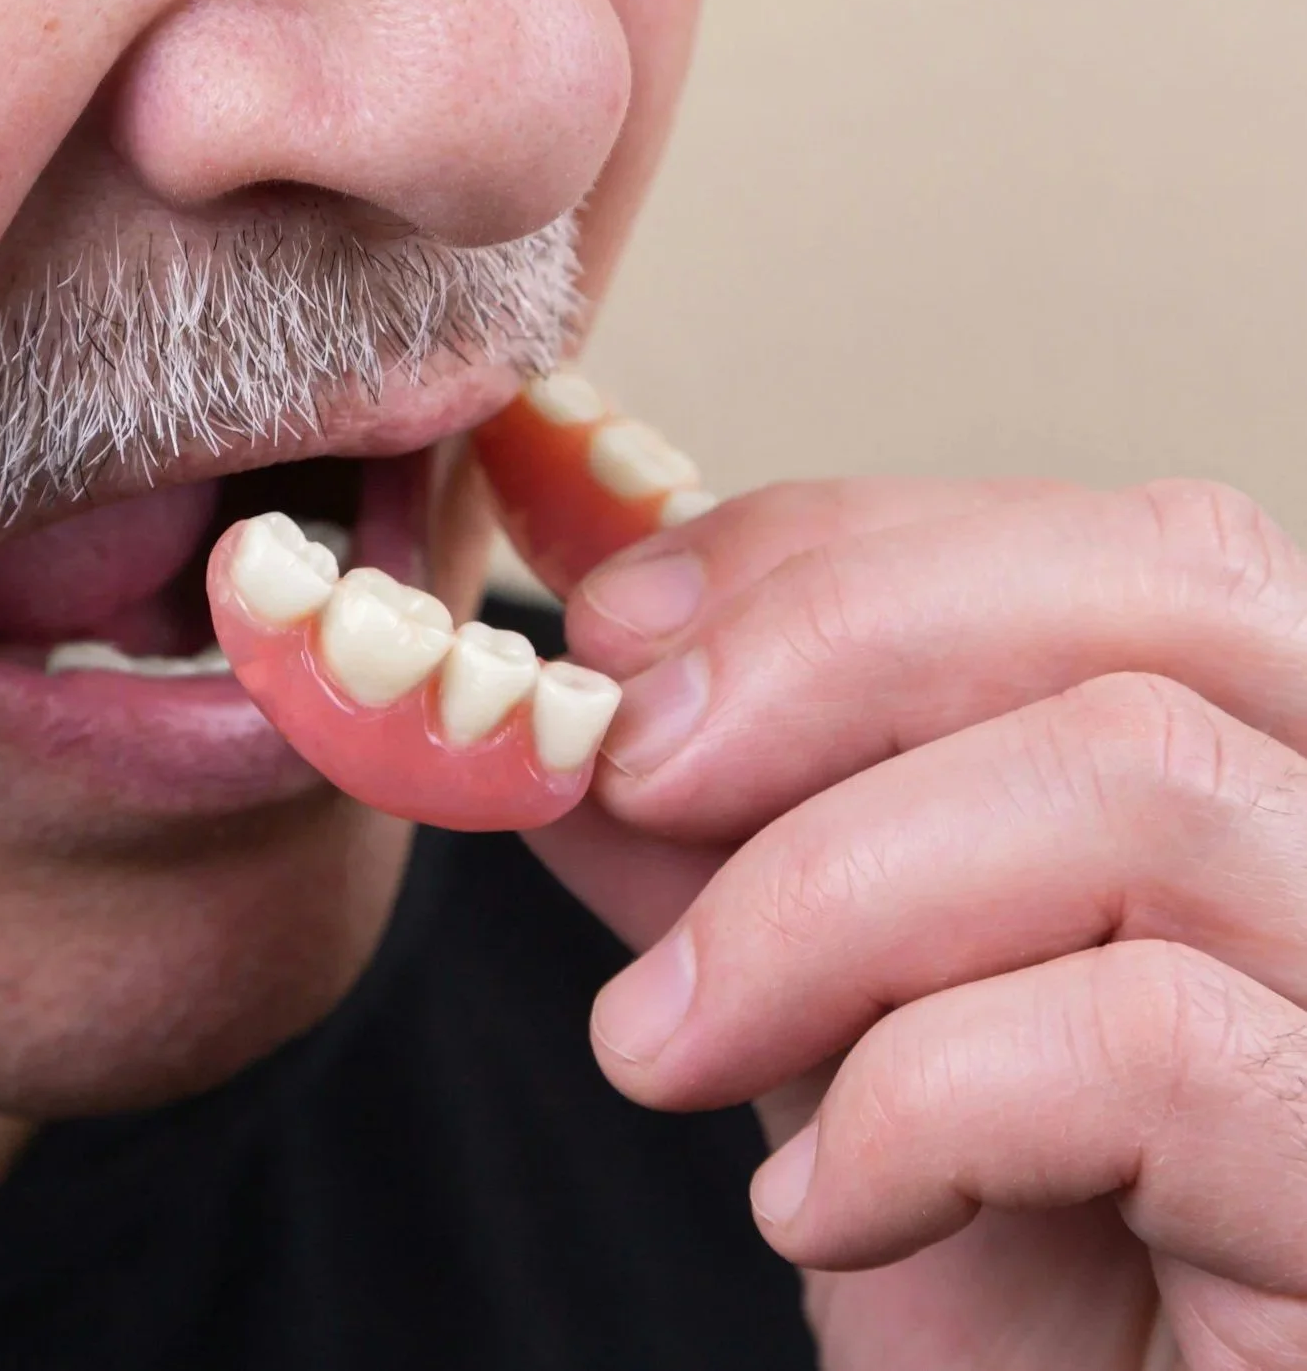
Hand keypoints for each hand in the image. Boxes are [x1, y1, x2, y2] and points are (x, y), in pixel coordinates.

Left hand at [525, 477, 1306, 1368]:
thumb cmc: (1015, 1277)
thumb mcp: (845, 1002)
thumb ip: (736, 839)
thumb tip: (580, 703)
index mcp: (1281, 765)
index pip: (1109, 540)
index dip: (842, 548)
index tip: (621, 626)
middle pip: (1161, 585)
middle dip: (831, 648)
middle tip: (625, 764)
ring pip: (1136, 778)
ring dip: (820, 892)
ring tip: (659, 1040)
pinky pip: (1150, 1041)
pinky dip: (914, 1099)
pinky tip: (815, 1203)